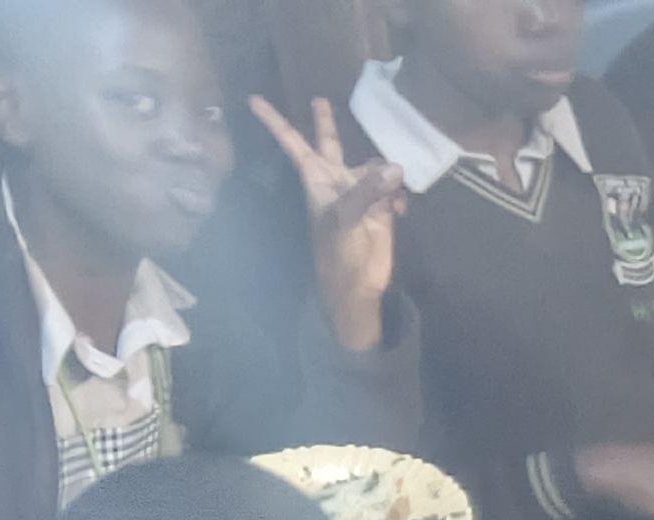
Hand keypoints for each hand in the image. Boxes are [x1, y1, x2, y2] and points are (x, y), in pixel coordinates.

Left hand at [252, 97, 405, 352]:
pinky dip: (399, 195)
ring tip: (393, 195)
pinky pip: (393, 189)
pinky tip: (401, 210)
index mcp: (317, 179)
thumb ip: (369, 189)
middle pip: (330, 144)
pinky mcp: (382, 208)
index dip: (274, 121)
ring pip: (374, 167)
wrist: (358, 285)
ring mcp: (360, 194)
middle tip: (319, 99)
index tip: (252, 99)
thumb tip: (396, 167)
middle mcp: (337, 181)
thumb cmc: (338, 251)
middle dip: (325, 123)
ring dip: (385, 174)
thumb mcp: (347, 216)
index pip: (292, 143)